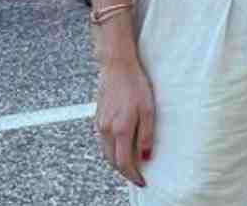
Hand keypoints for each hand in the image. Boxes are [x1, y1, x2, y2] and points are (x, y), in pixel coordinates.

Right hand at [95, 58, 155, 187]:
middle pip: (113, 160)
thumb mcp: (149, 109)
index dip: (133, 175)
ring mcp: (100, 123)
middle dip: (125, 171)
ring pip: (106, 151)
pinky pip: (104, 140)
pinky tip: (122, 144)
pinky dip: (112, 148)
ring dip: (117, 160)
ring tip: (131, 162)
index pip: (124, 163)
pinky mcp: (98, 117)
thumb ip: (147, 135)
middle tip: (137, 175)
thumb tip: (146, 157)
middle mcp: (107, 130)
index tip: (142, 181)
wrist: (117, 66)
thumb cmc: (136, 85)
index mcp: (121, 129)